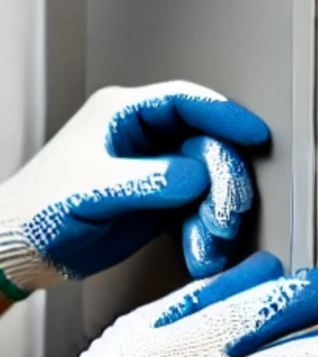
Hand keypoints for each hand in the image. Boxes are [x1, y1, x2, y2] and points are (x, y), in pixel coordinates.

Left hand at [0, 82, 267, 300]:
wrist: (17, 254)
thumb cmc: (37, 213)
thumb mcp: (94, 190)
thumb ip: (151, 180)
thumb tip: (199, 176)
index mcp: (122, 116)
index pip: (186, 102)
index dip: (225, 115)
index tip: (255, 134)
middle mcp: (142, 138)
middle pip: (205, 144)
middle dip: (223, 182)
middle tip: (228, 213)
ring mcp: (152, 170)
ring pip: (207, 180)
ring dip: (216, 213)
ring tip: (211, 242)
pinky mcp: (156, 202)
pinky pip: (196, 208)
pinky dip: (203, 231)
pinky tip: (200, 251)